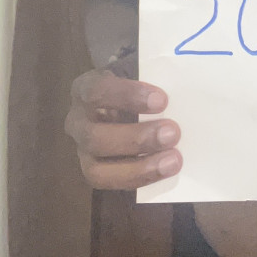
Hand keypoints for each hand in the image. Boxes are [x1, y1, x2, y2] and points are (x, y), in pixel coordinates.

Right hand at [64, 68, 182, 189]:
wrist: (127, 102)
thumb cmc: (134, 85)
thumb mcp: (139, 74)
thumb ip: (151, 81)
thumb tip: (180, 91)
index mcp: (84, 89)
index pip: (97, 91)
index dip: (128, 96)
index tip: (162, 100)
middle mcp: (76, 121)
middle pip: (95, 136)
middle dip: (136, 138)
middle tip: (173, 133)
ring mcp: (82, 150)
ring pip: (96, 169)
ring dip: (138, 167)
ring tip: (173, 159)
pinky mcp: (92, 171)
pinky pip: (110, 182)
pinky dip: (139, 178)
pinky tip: (165, 170)